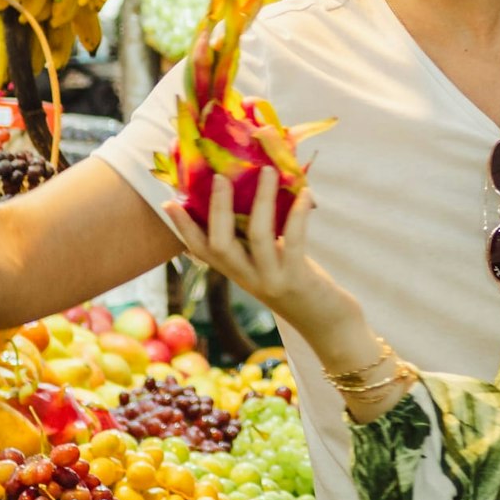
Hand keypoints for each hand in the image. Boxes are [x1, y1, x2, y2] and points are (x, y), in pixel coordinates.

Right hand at [164, 167, 369, 368]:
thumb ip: (260, 243)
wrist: (331, 328)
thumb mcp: (273, 266)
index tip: (168, 201)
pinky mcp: (297, 281)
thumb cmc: (304, 289)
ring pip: (256, 236)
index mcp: (238, 273)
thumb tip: (254, 198)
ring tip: (267, 171)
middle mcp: (248, 279)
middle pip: (219, 244)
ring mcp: (271, 281)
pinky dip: (297, 214)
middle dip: (218, 208)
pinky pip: (294, 241)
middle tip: (220, 176)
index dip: (183, 227)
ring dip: (261, 200)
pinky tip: (305, 193)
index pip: (201, 251)